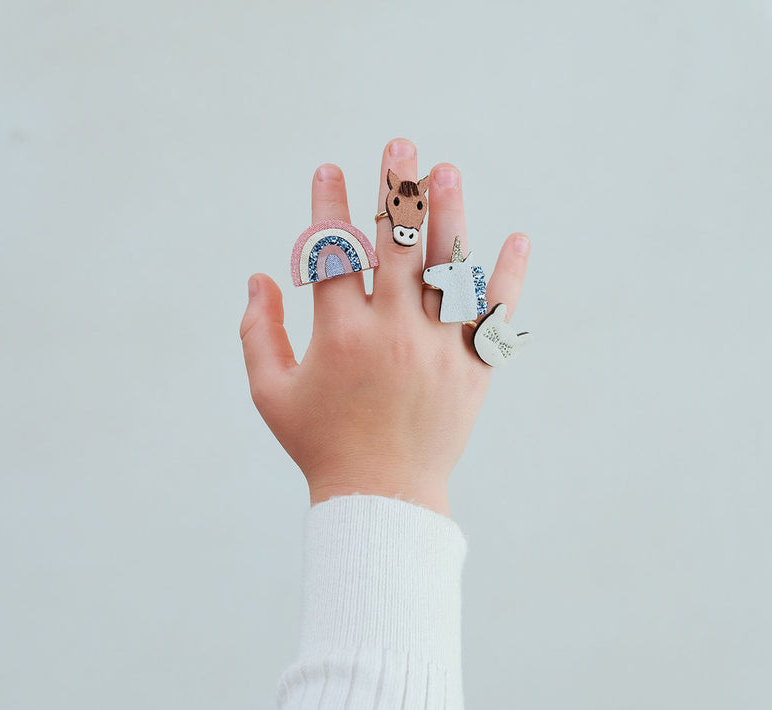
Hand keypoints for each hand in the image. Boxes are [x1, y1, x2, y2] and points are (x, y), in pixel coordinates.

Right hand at [240, 139, 529, 515]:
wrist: (381, 499)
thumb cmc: (319, 444)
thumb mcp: (271, 394)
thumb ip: (256, 333)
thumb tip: (257, 277)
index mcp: (340, 336)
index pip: (334, 253)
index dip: (328, 206)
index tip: (329, 169)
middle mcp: (392, 334)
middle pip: (397, 246)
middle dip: (397, 190)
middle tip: (402, 146)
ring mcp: (437, 351)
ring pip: (449, 270)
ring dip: (450, 215)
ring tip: (449, 171)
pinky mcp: (472, 371)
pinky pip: (494, 317)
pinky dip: (508, 277)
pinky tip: (518, 237)